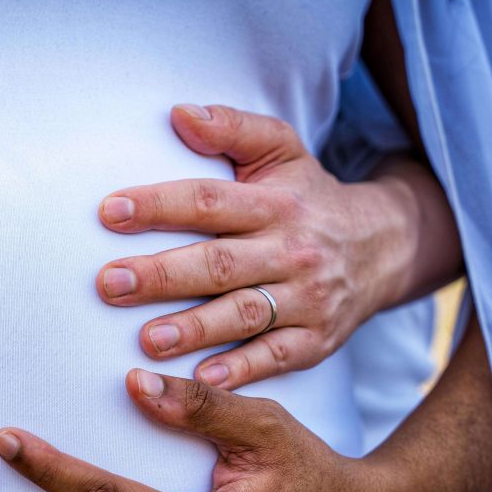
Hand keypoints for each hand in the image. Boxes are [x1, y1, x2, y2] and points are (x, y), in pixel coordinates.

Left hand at [96, 104, 417, 388]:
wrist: (383, 246)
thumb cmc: (306, 197)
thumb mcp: (281, 151)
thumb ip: (232, 128)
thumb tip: (179, 114)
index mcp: (275, 203)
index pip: (209, 200)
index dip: (159, 205)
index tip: (109, 212)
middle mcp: (292, 251)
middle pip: (219, 263)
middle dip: (162, 275)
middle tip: (109, 284)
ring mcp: (307, 299)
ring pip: (246, 313)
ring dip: (195, 329)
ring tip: (147, 340)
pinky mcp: (316, 340)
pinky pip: (277, 357)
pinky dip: (241, 369)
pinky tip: (202, 378)